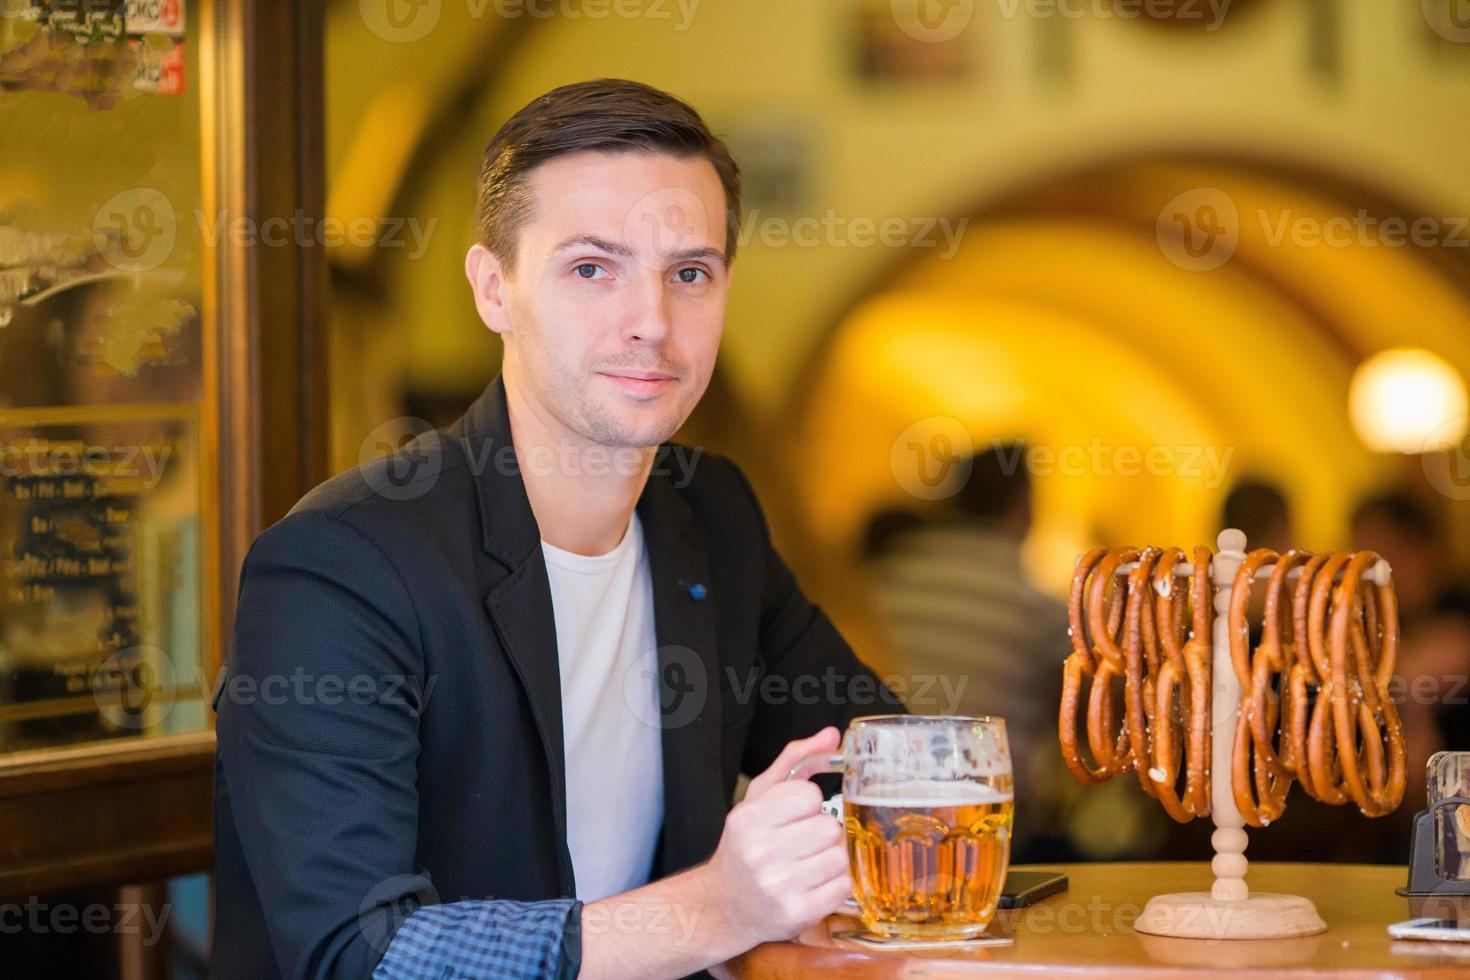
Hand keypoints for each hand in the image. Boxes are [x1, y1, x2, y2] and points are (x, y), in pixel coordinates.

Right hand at [700, 726, 850, 948]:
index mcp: (749, 819)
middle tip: (801, 843)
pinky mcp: (797, 914)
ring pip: (840, 856)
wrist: (724, 905)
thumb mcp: (759, 798)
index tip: (792, 818)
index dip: (807, 806)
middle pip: (830, 826)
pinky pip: (843, 886)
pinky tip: (811, 884)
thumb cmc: (745, 847)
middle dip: (821, 832)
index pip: (810, 795)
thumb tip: (831, 735)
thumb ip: (796, 761)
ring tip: (806, 864)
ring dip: (829, 858)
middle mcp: (760, 852)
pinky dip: (834, 884)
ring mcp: (779, 886)